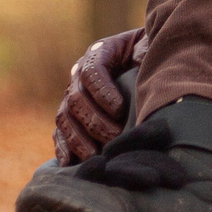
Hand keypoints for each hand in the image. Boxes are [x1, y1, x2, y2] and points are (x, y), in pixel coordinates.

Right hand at [55, 28, 142, 162]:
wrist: (146, 59)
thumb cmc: (151, 54)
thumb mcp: (151, 47)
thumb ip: (145, 53)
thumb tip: (142, 64)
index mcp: (100, 53)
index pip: (92, 72)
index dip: (102, 91)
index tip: (120, 110)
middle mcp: (79, 73)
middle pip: (76, 98)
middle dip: (94, 121)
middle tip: (115, 138)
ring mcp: (72, 95)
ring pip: (64, 118)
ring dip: (77, 139)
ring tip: (95, 156)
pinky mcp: (70, 116)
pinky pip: (60, 132)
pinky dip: (63, 148)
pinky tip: (69, 164)